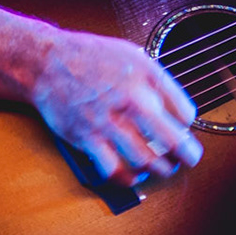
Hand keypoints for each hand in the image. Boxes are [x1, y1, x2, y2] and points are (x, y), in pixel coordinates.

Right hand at [28, 29, 202, 186]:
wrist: (47, 62)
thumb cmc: (91, 58)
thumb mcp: (134, 56)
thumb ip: (159, 82)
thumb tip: (180, 111)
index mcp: (145, 77)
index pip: (184, 112)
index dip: (189, 125)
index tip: (185, 129)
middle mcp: (129, 100)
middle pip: (172, 140)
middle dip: (186, 155)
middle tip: (188, 159)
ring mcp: (107, 122)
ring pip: (145, 160)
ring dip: (161, 169)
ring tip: (163, 168)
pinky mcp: (86, 138)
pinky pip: (113, 169)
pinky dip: (128, 179)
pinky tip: (134, 175)